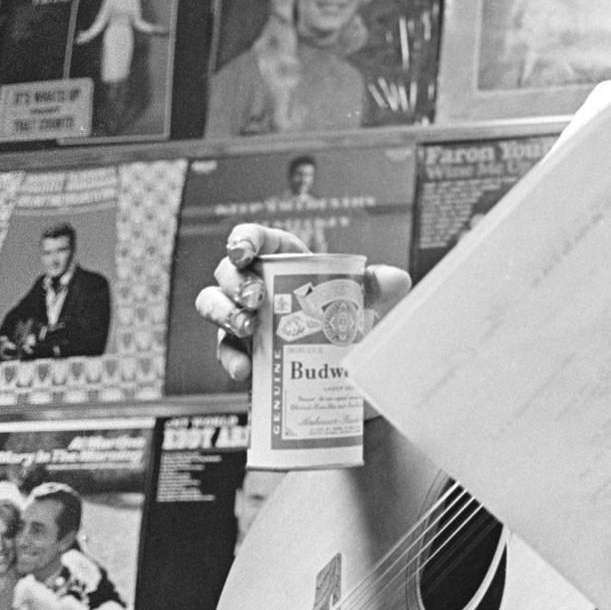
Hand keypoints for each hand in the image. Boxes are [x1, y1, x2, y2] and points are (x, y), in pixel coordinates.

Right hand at [193, 223, 411, 381]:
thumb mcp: (365, 300)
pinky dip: (230, 359)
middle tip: (256, 298)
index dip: (242, 240)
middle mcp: (256, 285)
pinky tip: (244, 369)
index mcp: (283, 260)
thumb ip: (379, 287)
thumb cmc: (346, 317)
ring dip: (224, 313)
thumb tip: (397, 279)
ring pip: (213, 306)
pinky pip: (225, 351)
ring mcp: (243, 317)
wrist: (345, 366)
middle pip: (228, 273)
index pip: (254, 239)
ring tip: (247, 328)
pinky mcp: (241, 351)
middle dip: (235, 283)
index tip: (243, 252)